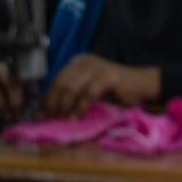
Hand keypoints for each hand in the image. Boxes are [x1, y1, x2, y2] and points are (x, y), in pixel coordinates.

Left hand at [42, 54, 159, 119]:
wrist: (141, 85)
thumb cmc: (113, 90)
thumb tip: (46, 110)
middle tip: (50, 120)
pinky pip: (88, 94)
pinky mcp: (109, 76)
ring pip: (72, 88)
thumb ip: (71, 94)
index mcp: (78, 62)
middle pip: (62, 83)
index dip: (47, 98)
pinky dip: (80, 107)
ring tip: (62, 120)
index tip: (40, 115)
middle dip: (53, 104)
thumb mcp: (88, 89)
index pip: (57, 80)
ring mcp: (98, 67)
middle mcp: (86, 61)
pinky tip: (76, 118)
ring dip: (64, 107)